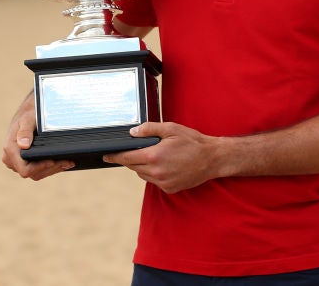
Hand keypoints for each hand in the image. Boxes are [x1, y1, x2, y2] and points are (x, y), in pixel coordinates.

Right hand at [1, 92, 73, 179]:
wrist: (30, 111)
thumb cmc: (29, 113)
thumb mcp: (28, 118)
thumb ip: (25, 131)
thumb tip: (23, 145)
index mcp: (10, 150)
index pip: (25, 169)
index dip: (40, 167)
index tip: (53, 160)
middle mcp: (11, 159)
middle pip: (33, 173)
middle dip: (51, 169)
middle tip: (68, 162)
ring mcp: (18, 162)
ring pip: (37, 174)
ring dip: (53, 169)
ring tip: (68, 162)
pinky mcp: (26, 162)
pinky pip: (39, 170)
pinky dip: (52, 167)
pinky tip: (64, 162)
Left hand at [103, 122, 220, 193]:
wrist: (212, 159)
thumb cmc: (192, 141)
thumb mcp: (171, 129)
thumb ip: (149, 129)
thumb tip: (132, 133)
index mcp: (153, 156)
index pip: (126, 158)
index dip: (114, 156)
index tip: (106, 155)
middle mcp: (156, 172)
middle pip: (133, 167)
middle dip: (130, 158)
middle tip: (136, 150)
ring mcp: (163, 183)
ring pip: (143, 175)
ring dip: (143, 166)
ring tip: (155, 155)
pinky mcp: (169, 189)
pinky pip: (154, 181)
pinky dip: (154, 173)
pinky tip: (165, 165)